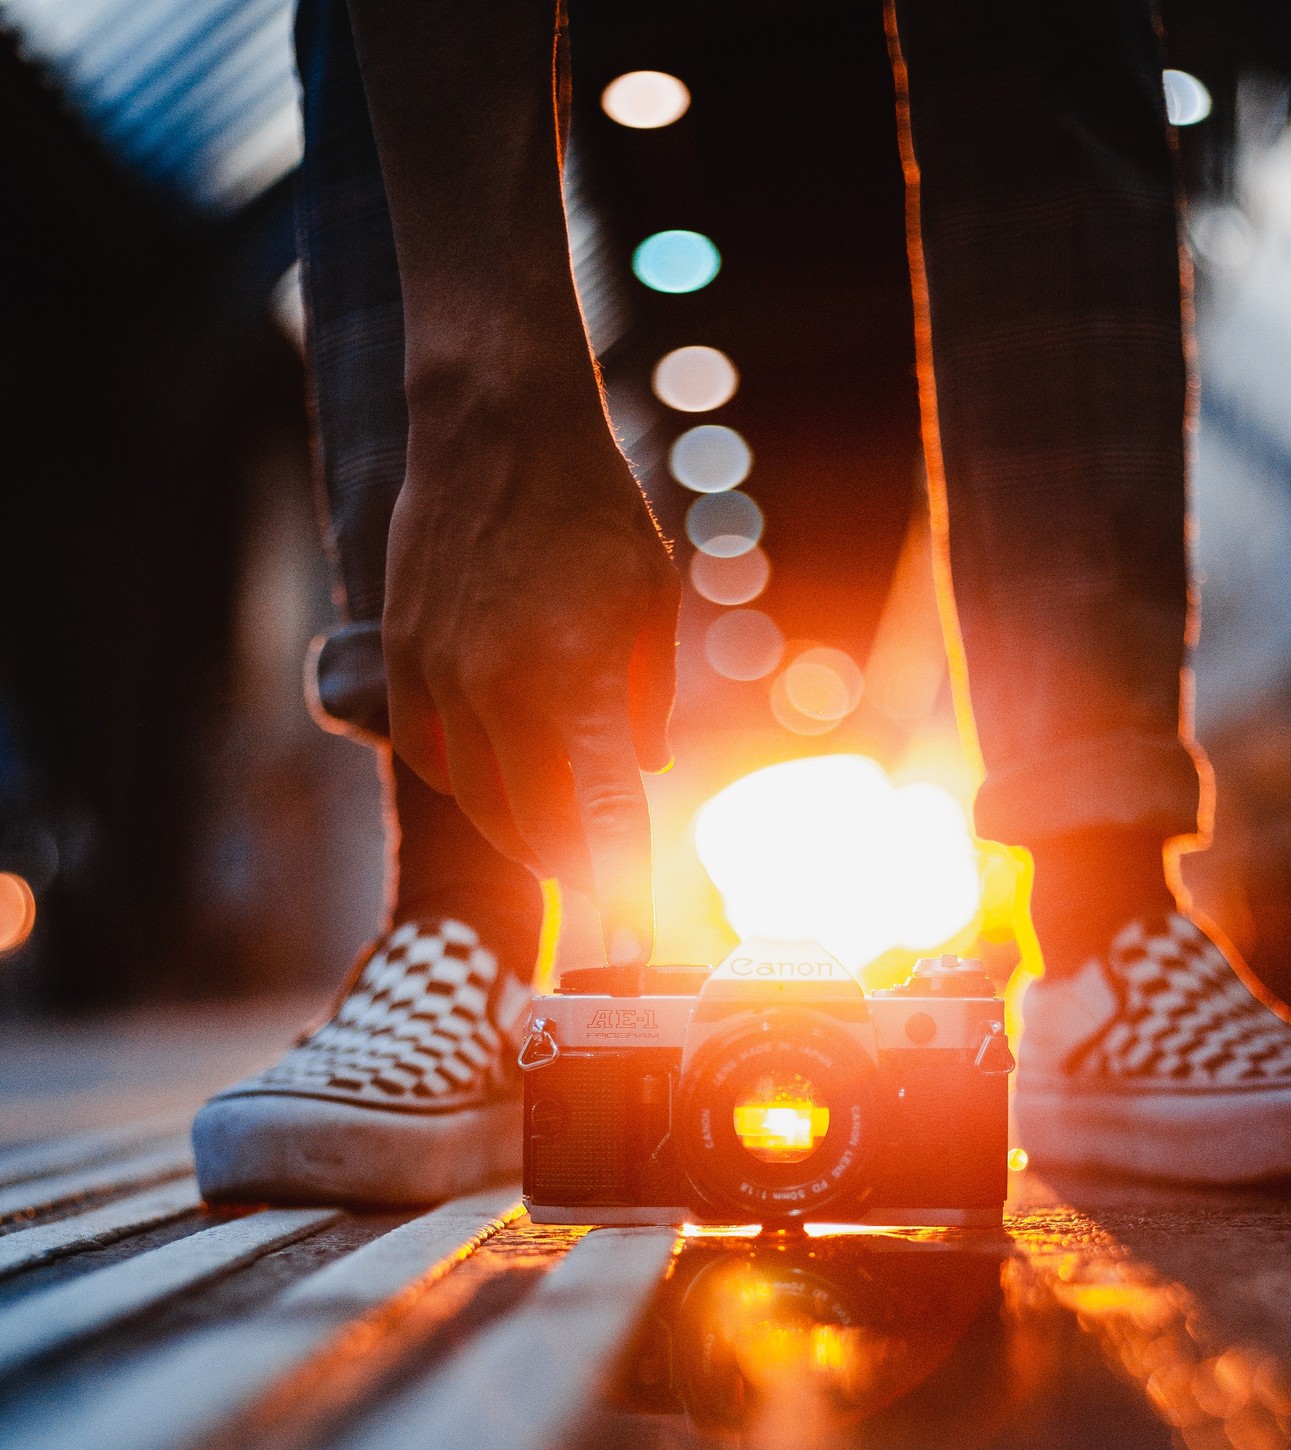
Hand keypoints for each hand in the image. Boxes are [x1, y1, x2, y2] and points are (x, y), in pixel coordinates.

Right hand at [382, 398, 676, 965]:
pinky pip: (433, 759)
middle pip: (537, 828)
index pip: (604, 817)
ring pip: (480, 804)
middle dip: (577, 868)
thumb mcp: (651, 603)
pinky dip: (471, 785)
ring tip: (561, 837)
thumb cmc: (590, 509)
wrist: (493, 426)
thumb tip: (638, 774)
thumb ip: (645, 700)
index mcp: (575, 681)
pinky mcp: (402, 663)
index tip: (635, 945)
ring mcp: (440, 681)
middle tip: (605, 885)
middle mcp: (499, 693)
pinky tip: (501, 778)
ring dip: (525, 832)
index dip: (623, 889)